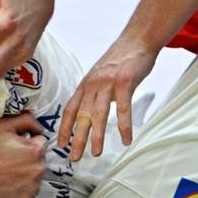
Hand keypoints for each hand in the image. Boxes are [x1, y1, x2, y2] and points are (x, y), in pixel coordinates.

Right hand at [0, 113, 47, 197]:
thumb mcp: (5, 125)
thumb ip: (27, 120)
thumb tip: (38, 127)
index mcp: (36, 150)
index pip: (40, 140)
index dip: (28, 140)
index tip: (16, 144)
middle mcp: (39, 169)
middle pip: (39, 158)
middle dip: (28, 155)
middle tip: (10, 156)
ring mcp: (34, 186)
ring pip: (35, 173)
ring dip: (27, 170)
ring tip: (8, 169)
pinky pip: (30, 188)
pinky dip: (23, 185)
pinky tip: (9, 180)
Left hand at [57, 39, 156, 160]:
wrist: (137, 39)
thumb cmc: (121, 59)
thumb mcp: (100, 74)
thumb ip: (94, 91)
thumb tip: (91, 109)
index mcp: (86, 84)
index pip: (70, 109)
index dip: (64, 128)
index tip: (60, 144)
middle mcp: (93, 84)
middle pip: (81, 115)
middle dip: (76, 138)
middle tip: (74, 157)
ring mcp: (108, 83)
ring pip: (98, 115)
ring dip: (97, 136)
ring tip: (96, 153)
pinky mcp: (125, 83)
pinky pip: (123, 109)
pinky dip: (124, 126)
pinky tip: (126, 140)